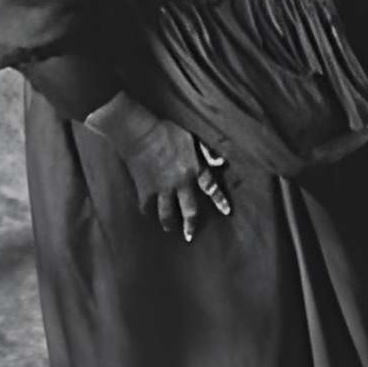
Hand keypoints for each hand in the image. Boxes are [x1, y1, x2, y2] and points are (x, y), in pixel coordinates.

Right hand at [97, 100, 229, 241]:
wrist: (140, 133)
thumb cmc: (166, 131)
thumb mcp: (192, 137)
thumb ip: (207, 152)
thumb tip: (222, 163)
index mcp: (194, 169)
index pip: (211, 187)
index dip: (220, 200)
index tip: (227, 211)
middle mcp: (180, 183)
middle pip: (189, 210)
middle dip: (191, 225)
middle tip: (190, 235)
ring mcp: (162, 189)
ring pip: (167, 214)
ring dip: (169, 224)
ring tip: (170, 228)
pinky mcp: (145, 190)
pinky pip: (147, 208)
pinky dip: (149, 212)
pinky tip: (150, 215)